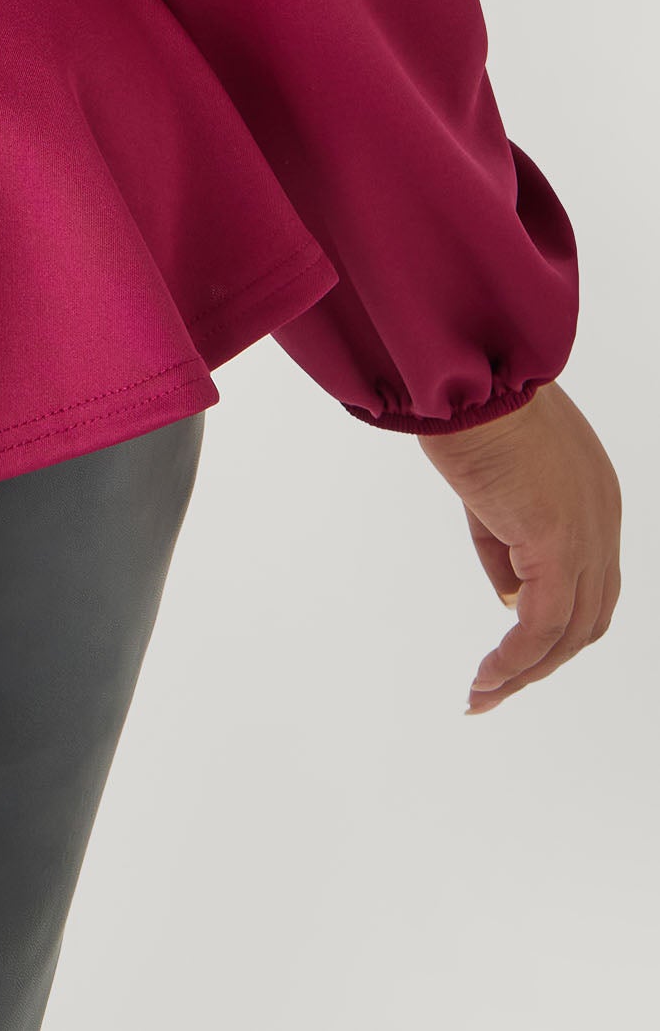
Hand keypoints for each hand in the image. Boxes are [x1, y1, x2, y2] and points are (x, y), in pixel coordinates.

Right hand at [419, 380, 620, 712]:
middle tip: (496, 685)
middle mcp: (602, 521)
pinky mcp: (557, 544)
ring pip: (569, 631)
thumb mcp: (492, 484)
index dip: (555, 622)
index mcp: (594, 498)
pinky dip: (515, 661)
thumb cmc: (469, 407)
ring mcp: (586, 534)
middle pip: (589, 617)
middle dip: (543, 659)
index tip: (511, 648)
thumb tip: (507, 600)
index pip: (589, 581)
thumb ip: (505, 542)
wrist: (467, 373)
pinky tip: (485, 679)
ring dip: (526, 671)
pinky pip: (540, 625)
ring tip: (482, 695)